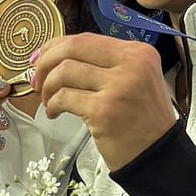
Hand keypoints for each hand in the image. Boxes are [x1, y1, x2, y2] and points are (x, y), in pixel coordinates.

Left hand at [31, 33, 174, 170]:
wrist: (159, 156)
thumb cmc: (142, 120)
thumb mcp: (133, 80)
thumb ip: (103, 64)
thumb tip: (53, 55)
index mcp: (138, 52)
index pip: (86, 39)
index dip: (56, 46)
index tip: (39, 58)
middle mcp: (131, 64)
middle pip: (72, 48)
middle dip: (45, 62)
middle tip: (36, 79)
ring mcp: (118, 87)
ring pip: (64, 72)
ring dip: (47, 87)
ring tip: (48, 101)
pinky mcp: (104, 111)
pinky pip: (64, 98)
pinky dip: (52, 105)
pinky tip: (54, 113)